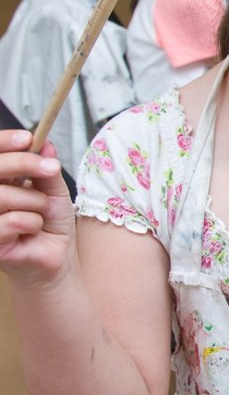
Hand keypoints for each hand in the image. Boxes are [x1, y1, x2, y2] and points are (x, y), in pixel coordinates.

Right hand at [0, 130, 76, 289]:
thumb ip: (46, 169)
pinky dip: (32, 223)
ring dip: (35, 203)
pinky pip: (11, 220)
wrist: (56, 256)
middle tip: (50, 168)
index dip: (4, 142)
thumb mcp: (54, 191)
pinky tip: (32, 231)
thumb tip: (45, 145)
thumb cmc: (50, 223)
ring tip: (42, 214)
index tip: (28, 137)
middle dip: (25, 163)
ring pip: (4, 196)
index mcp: (0, 182)